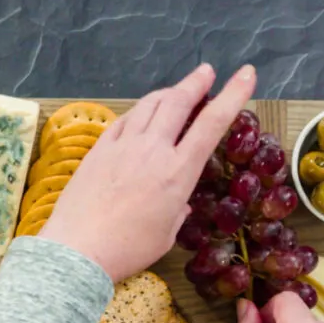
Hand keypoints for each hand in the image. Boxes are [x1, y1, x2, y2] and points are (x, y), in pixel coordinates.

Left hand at [38, 63, 255, 281]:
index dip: (233, 95)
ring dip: (168, 91)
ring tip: (176, 89)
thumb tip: (179, 203)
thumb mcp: (166, 234)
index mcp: (177, 173)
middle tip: (206, 72)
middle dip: (196, 82)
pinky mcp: (99, 149)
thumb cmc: (127, 250)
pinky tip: (141, 114)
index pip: (211, 124)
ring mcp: (123, 146)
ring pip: (149, 105)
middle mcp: (152, 150)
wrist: (78, 250)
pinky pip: (124, 120)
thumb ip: (177, 211)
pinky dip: (139, 111)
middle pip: (178, 101)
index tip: (245, 74)